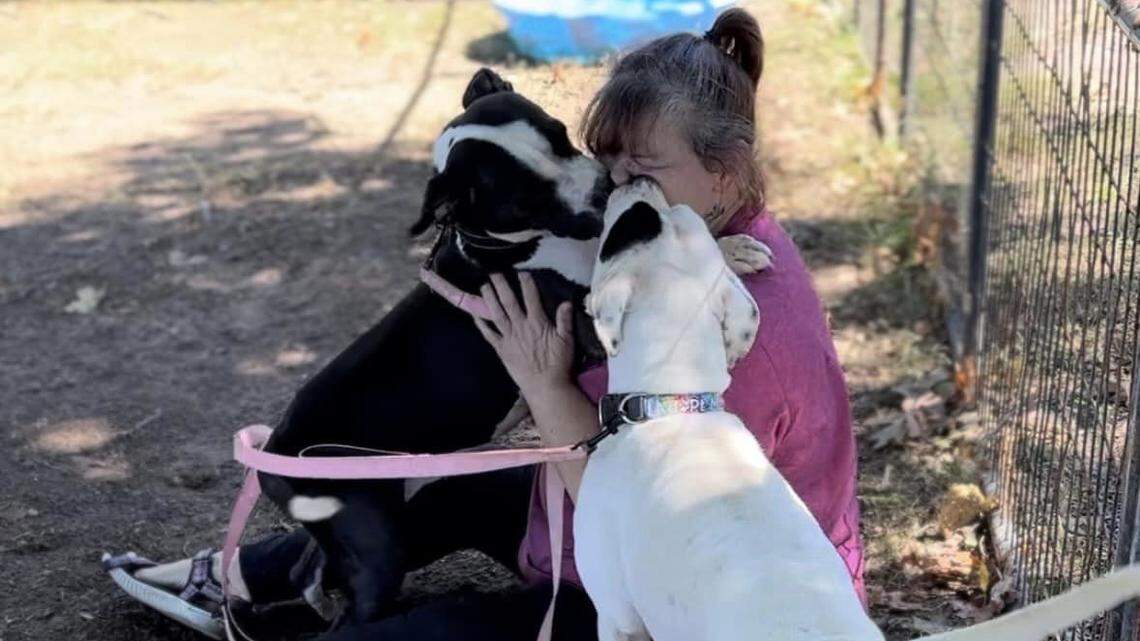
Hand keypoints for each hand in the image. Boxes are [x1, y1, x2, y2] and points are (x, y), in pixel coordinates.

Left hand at [473, 272, 574, 400]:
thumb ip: (565, 320)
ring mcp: (508, 337)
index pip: (531, 297)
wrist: (545, 386)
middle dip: (501, 285)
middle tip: (494, 272)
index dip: (526, 283)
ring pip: (496, 314)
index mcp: (537, 323)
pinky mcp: (501, 349)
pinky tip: (475, 314)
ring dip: (489, 298)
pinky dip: (481, 324)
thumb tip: (566, 302)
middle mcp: (520, 326)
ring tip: (484, 286)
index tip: (522, 272)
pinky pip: (488, 334)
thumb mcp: (567, 341)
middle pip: (509, 301)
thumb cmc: (558, 363)